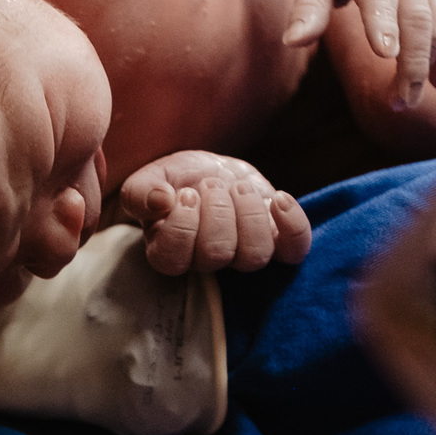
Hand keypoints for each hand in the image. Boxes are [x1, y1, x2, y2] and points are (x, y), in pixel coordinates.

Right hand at [120, 151, 311, 275]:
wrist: (208, 173)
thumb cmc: (175, 181)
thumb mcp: (150, 178)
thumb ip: (140, 192)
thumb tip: (160, 201)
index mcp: (169, 252)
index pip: (173, 259)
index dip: (182, 225)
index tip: (185, 194)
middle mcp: (206, 261)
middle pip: (217, 255)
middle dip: (217, 211)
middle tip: (212, 184)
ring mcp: (243, 254)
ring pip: (255, 256)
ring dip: (250, 214)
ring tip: (238, 188)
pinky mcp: (276, 241)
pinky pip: (295, 250)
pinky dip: (293, 225)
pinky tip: (279, 199)